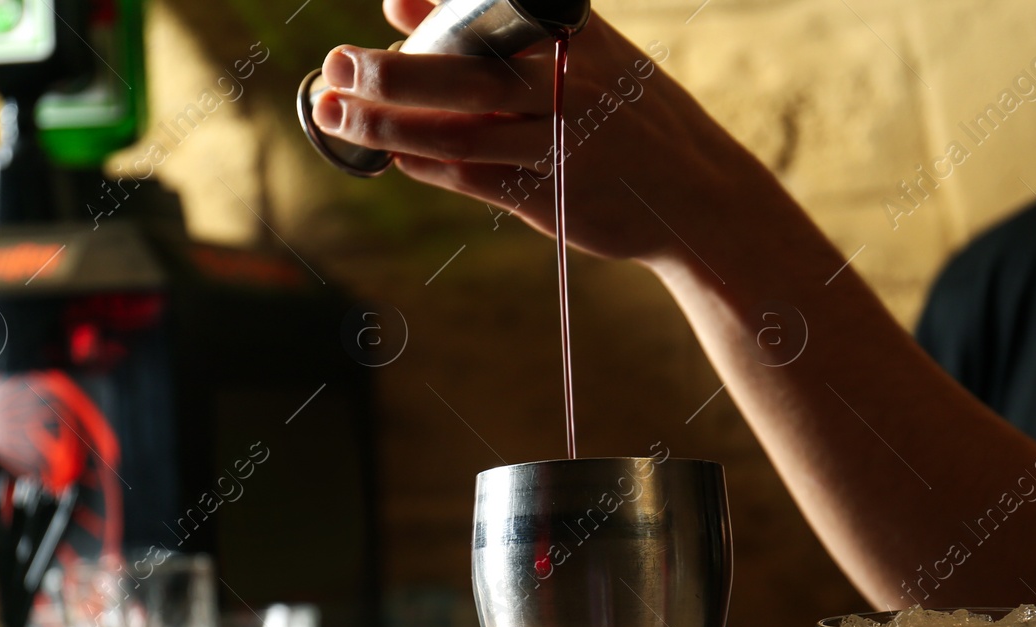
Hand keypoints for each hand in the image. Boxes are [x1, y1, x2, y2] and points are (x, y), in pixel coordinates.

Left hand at [310, 0, 776, 266]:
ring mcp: (560, 147)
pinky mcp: (551, 197)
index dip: (434, 16)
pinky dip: (428, 165)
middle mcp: (570, 90)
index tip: (385, 12)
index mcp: (576, 41)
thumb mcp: (581, 55)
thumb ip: (492, 27)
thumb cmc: (629, 115)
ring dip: (390, 126)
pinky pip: (475, 179)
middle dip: (392, 74)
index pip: (491, 16)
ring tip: (337, 115)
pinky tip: (392, 152)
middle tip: (336, 67)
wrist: (699, 196)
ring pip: (461, 136)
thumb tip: (400, 2)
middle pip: (465, 78)